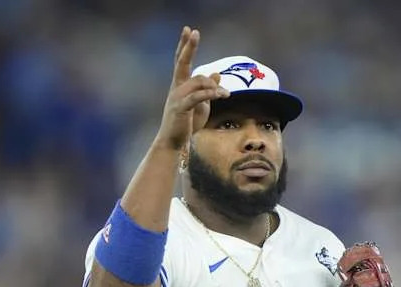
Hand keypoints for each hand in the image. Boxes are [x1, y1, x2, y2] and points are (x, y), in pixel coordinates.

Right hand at [157, 27, 229, 150]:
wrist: (174, 142)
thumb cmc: (187, 123)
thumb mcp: (201, 104)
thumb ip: (208, 89)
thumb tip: (216, 74)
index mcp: (180, 85)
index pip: (181, 61)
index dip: (184, 45)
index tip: (188, 30)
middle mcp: (176, 88)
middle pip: (181, 62)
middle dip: (188, 47)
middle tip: (194, 32)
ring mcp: (177, 97)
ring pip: (197, 81)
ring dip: (213, 86)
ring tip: (226, 95)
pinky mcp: (181, 108)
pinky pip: (198, 96)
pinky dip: (211, 94)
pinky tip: (223, 95)